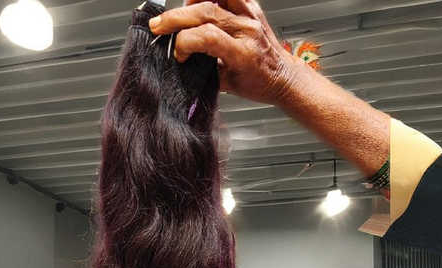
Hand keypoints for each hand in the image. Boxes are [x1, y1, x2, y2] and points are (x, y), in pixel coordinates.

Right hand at [148, 0, 300, 106]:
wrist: (283, 76)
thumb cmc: (258, 83)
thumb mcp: (228, 85)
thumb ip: (205, 69)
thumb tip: (181, 59)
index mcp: (243, 53)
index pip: (208, 36)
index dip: (185, 42)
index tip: (178, 54)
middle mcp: (247, 29)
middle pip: (206, 11)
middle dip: (176, 17)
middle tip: (158, 25)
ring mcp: (250, 15)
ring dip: (191, 1)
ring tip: (179, 13)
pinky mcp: (251, 6)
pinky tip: (197, 3)